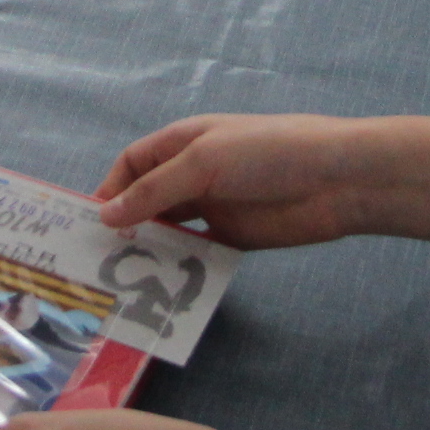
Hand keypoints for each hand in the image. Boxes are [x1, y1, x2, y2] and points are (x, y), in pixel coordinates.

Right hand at [94, 112, 429, 247]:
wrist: (337, 179)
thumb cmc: (268, 152)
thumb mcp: (204, 162)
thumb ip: (155, 191)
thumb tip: (106, 215)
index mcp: (183, 143)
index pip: (132, 164)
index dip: (110, 189)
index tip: (91, 224)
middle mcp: (194, 174)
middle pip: (148, 199)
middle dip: (125, 223)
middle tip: (99, 260)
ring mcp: (215, 207)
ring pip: (170, 229)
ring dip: (151, 248)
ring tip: (126, 278)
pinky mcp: (235, 238)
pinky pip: (197, 254)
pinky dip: (180, 266)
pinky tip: (164, 285)